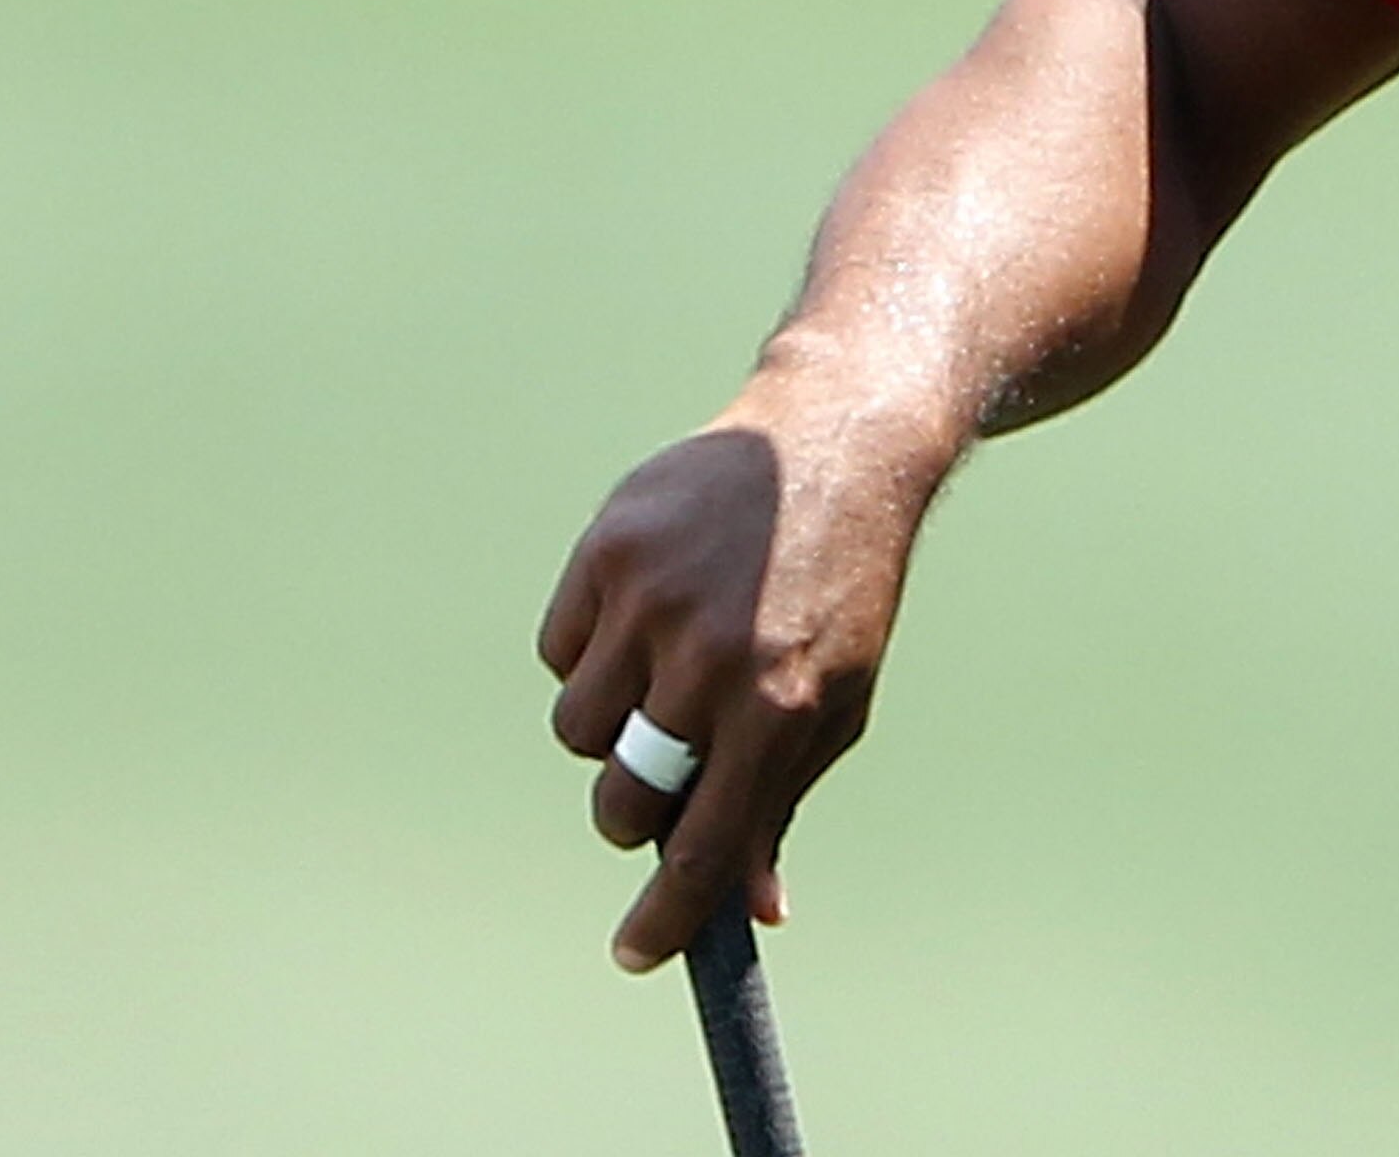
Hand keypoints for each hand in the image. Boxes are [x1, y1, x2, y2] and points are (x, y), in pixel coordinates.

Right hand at [537, 390, 947, 972]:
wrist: (832, 444)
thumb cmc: (840, 590)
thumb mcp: (838, 697)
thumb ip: (781, 800)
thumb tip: (751, 911)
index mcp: (779, 708)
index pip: (701, 851)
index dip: (663, 920)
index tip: (636, 953)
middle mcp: (711, 661)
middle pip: (622, 803)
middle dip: (633, 810)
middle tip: (660, 772)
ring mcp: (653, 600)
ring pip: (578, 731)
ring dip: (610, 724)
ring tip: (662, 667)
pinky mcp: (610, 549)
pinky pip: (559, 653)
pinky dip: (589, 651)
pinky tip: (644, 609)